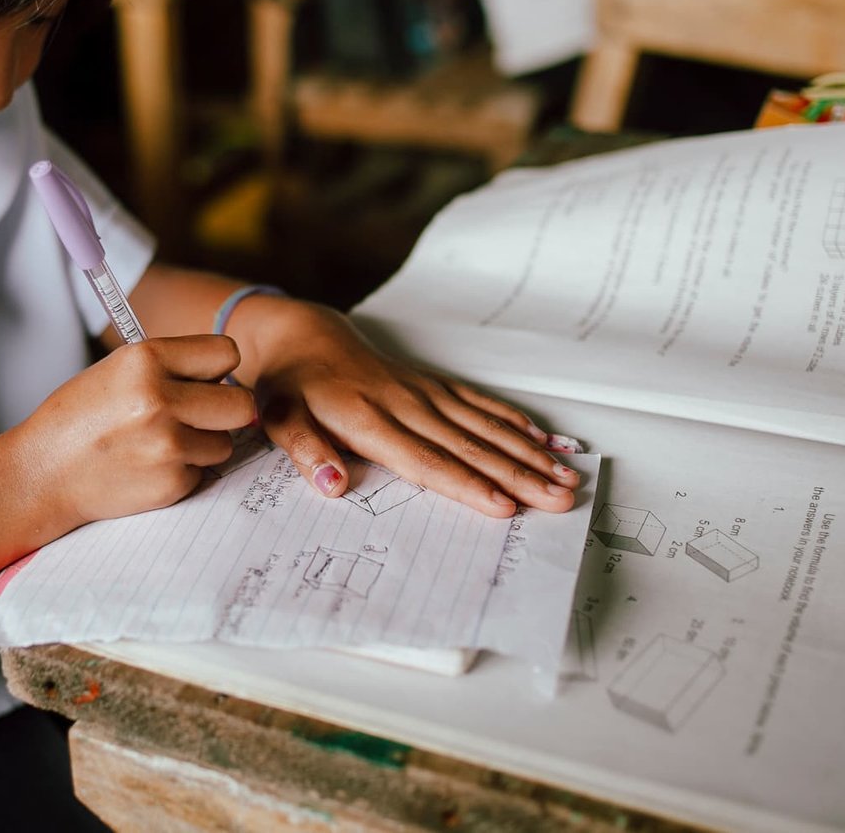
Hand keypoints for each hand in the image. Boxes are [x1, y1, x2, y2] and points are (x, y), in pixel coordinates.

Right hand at [12, 336, 255, 527]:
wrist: (43, 472)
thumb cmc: (81, 417)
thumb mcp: (119, 370)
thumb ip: (173, 366)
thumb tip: (229, 378)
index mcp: (146, 359)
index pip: (226, 353)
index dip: (217, 369)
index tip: (204, 379)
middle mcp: (160, 399)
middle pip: (241, 404)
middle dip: (224, 410)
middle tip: (197, 415)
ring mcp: (167, 446)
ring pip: (224, 443)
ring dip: (203, 444)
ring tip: (160, 443)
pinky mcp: (170, 484)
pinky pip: (202, 472)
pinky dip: (182, 472)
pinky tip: (148, 466)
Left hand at [237, 301, 580, 518]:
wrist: (304, 337)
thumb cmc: (290, 387)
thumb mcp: (278, 419)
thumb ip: (305, 450)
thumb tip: (332, 483)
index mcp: (368, 419)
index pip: (426, 461)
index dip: (466, 485)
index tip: (504, 506)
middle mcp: (405, 404)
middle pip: (470, 446)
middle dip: (519, 475)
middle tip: (561, 499)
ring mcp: (424, 392)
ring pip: (484, 425)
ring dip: (527, 453)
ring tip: (566, 476)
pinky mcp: (433, 385)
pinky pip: (480, 402)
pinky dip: (513, 421)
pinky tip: (542, 439)